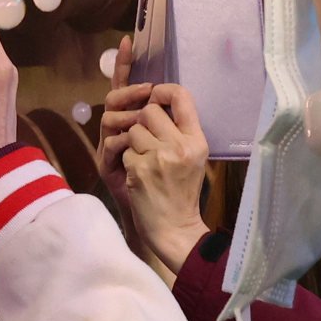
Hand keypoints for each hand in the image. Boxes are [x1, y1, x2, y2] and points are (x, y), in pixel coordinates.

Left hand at [99, 79, 211, 272]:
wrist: (175, 229)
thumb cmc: (183, 192)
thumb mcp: (194, 158)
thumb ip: (180, 132)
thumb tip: (157, 102)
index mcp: (196, 141)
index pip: (181, 95)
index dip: (162, 91)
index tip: (154, 96)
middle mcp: (179, 146)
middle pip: (148, 110)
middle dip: (141, 122)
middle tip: (146, 140)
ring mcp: (158, 158)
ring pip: (132, 130)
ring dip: (132, 144)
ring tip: (144, 161)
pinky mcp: (138, 170)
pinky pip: (124, 150)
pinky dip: (127, 161)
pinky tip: (138, 176)